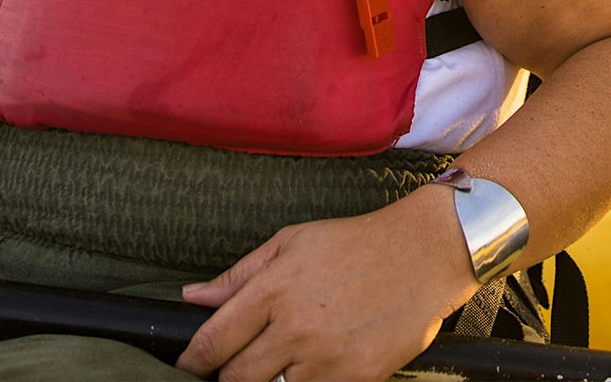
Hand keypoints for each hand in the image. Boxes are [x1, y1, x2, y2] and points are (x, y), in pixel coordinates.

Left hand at [176, 186, 475, 381]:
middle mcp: (294, 327)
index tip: (190, 363)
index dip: (194, 359)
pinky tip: (310, 369)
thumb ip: (239, 274)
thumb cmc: (353, 243)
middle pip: (236, 379)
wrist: (420, 255)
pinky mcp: (353, 380)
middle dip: (228, 376)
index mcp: (274, 288)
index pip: (214, 341)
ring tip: (280, 362)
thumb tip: (192, 297)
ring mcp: (324, 359)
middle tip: (233, 367)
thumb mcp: (292, 241)